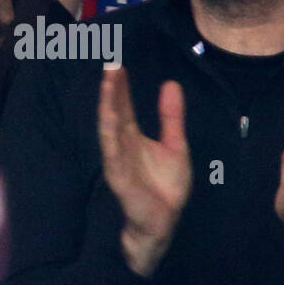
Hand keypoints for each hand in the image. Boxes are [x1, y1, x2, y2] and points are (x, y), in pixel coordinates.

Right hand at [98, 67, 191, 276]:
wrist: (165, 223)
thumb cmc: (165, 188)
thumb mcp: (175, 146)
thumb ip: (172, 117)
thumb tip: (171, 83)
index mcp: (132, 137)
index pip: (124, 105)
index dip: (120, 85)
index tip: (116, 61)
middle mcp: (121, 144)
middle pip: (114, 110)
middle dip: (111, 86)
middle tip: (109, 61)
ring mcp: (118, 159)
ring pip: (110, 126)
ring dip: (107, 102)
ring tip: (108, 79)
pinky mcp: (119, 176)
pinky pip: (112, 151)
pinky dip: (110, 132)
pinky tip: (110, 115)